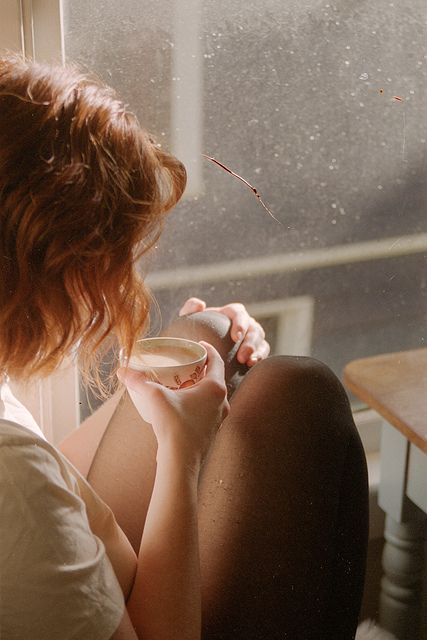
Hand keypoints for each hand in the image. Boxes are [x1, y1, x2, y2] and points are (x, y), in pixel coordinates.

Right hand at [117, 342, 228, 470]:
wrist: (180, 461)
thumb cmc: (174, 425)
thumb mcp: (154, 397)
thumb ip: (138, 381)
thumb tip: (122, 370)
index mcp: (216, 388)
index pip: (217, 360)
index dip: (208, 349)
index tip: (198, 344)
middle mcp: (222, 402)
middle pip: (214, 377)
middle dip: (201, 368)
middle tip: (186, 362)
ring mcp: (218, 418)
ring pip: (211, 395)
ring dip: (200, 386)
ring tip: (182, 382)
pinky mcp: (211, 430)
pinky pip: (207, 409)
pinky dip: (197, 402)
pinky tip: (181, 404)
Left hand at [179, 298, 269, 366]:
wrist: (201, 347)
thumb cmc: (195, 331)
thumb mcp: (188, 319)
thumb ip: (190, 308)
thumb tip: (200, 304)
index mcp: (231, 313)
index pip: (239, 313)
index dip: (240, 324)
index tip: (236, 337)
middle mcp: (245, 322)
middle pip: (254, 328)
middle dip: (250, 342)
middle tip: (242, 357)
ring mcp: (252, 336)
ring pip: (261, 341)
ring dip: (257, 351)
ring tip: (248, 362)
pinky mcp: (256, 348)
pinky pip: (263, 351)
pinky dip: (260, 358)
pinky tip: (251, 366)